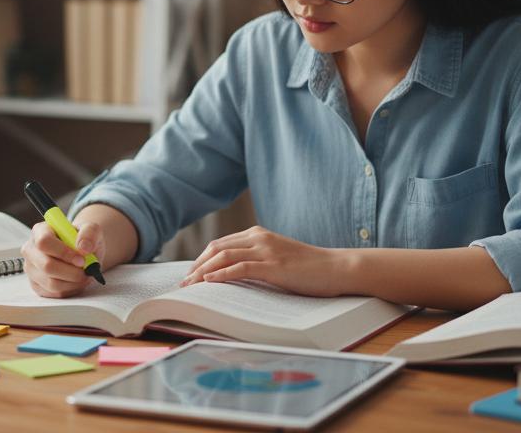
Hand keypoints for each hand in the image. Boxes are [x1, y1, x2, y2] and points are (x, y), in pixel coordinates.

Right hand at [21, 219, 104, 298]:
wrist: (82, 253)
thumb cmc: (83, 239)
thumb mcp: (91, 229)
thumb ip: (90, 233)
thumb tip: (84, 248)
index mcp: (40, 231)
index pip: (44, 242)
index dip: (64, 252)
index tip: (82, 259)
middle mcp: (31, 250)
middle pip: (46, 266)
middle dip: (72, 272)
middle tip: (86, 270)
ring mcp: (31, 269)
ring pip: (51, 283)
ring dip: (73, 282)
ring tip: (84, 275)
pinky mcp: (36, 285)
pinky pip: (54, 293)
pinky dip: (70, 290)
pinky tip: (76, 281)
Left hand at [179, 225, 350, 296]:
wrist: (337, 268)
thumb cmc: (309, 268)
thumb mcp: (277, 259)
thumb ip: (256, 261)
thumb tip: (230, 276)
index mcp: (258, 234)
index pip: (220, 244)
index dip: (201, 259)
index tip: (189, 275)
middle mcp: (259, 237)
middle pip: (216, 248)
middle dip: (196, 266)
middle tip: (183, 283)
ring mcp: (266, 250)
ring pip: (223, 256)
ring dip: (202, 272)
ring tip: (190, 286)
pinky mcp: (273, 266)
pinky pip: (240, 268)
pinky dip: (221, 275)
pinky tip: (209, 283)